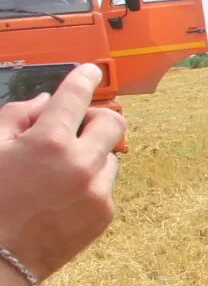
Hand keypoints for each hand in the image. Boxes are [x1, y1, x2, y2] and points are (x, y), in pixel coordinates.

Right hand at [0, 63, 125, 280]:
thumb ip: (16, 117)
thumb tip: (46, 103)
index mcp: (50, 143)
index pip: (76, 96)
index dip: (83, 78)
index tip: (90, 71)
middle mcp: (81, 164)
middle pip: (113, 121)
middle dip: (95, 117)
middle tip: (76, 124)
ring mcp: (97, 191)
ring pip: (110, 155)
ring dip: (90, 153)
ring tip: (57, 170)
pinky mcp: (105, 215)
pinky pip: (105, 185)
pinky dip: (88, 182)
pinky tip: (60, 195)